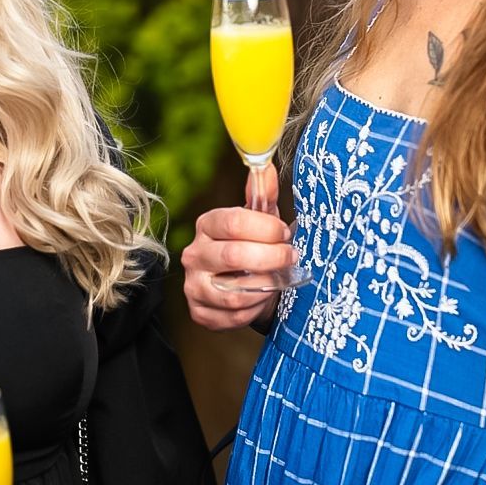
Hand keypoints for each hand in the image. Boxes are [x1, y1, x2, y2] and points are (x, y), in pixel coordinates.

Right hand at [182, 166, 293, 331]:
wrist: (242, 286)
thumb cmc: (254, 247)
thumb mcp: (260, 219)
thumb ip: (263, 194)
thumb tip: (266, 168)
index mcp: (207, 225)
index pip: (234, 222)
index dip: (266, 229)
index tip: (286, 234)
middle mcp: (194, 254)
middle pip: (234, 255)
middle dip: (272, 258)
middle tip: (291, 258)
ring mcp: (193, 285)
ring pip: (235, 292)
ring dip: (266, 286)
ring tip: (278, 280)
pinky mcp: (199, 312)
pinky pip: (233, 316)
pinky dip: (255, 310)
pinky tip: (262, 298)